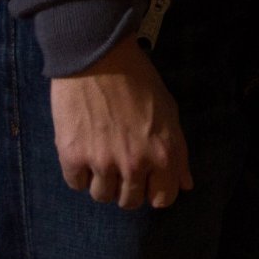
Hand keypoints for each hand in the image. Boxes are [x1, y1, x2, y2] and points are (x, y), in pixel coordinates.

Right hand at [52, 35, 191, 208]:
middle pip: (130, 202)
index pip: (163, 198)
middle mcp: (135, 164)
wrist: (97, 56)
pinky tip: (83, 151)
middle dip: (127, 188)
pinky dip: (79, 172)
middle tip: (120, 165)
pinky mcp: (73, 156)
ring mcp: (103, 162)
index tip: (147, 182)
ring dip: (102, 181)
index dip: (155, 192)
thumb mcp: (169, 112)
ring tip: (100, 155)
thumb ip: (178, 152)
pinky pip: (76, 184)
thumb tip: (185, 185)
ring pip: (102, 196)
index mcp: (164, 153)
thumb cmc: (137, 79)